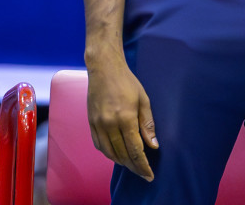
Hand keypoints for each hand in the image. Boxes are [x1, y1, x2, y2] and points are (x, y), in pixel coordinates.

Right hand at [87, 56, 157, 180]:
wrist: (104, 68)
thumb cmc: (127, 82)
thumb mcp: (143, 100)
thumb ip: (147, 125)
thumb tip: (153, 146)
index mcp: (125, 118)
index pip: (135, 150)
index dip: (143, 165)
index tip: (149, 175)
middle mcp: (109, 124)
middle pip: (122, 155)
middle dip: (134, 167)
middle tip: (143, 173)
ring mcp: (98, 124)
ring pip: (109, 153)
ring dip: (121, 162)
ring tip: (132, 166)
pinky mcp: (91, 123)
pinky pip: (99, 145)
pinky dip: (109, 154)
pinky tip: (117, 155)